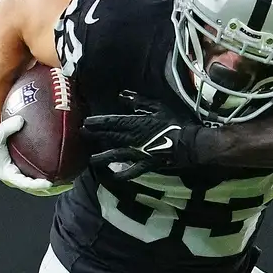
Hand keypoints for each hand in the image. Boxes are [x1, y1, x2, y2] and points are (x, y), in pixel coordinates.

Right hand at [0, 117, 69, 195]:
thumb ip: (8, 127)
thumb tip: (21, 120)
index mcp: (7, 173)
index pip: (24, 183)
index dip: (36, 185)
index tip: (48, 183)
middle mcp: (15, 177)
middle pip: (36, 189)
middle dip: (52, 189)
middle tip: (68, 184)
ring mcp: (19, 175)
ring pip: (38, 185)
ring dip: (55, 186)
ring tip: (71, 181)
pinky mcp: (22, 170)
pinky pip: (38, 176)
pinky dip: (50, 174)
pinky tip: (63, 168)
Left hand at [84, 109, 202, 179]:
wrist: (190, 144)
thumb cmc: (176, 123)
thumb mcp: (158, 107)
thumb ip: (139, 102)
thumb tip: (123, 96)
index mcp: (136, 123)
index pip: (112, 122)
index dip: (98, 122)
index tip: (86, 122)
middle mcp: (133, 138)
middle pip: (110, 137)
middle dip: (95, 136)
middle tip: (82, 134)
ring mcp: (138, 153)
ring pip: (116, 155)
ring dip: (102, 157)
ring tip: (91, 159)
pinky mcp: (145, 164)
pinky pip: (131, 171)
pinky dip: (122, 175)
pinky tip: (113, 177)